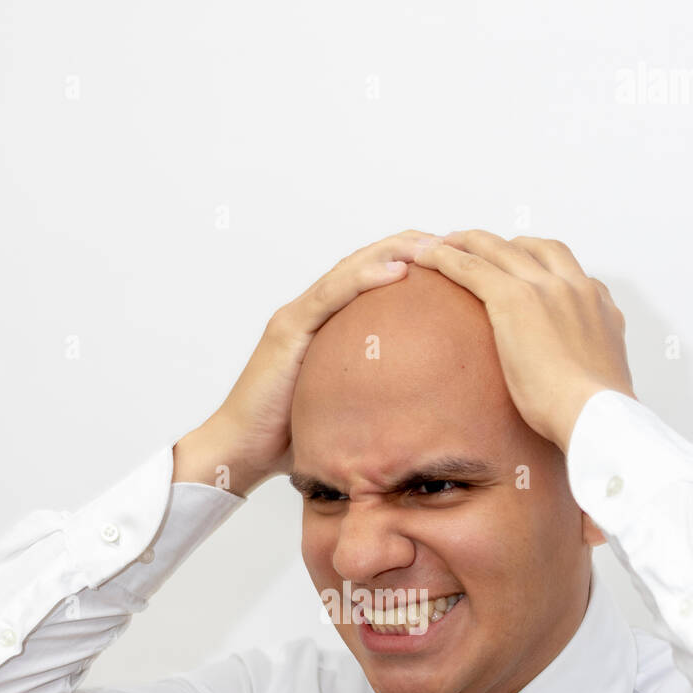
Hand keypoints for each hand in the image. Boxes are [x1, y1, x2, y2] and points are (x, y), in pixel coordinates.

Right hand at [176, 230, 438, 492]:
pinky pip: (331, 296)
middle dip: (407, 247)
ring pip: (349, 270)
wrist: (239, 451)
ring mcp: (296, 318)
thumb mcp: (345, 412)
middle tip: (452, 241)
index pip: (366, 282)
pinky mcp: (288, 331)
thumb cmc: (288, 440)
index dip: (405, 264)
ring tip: (433, 244)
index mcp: (321, 327)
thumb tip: (419, 420)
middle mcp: (308, 313)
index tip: (448, 262)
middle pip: (362, 265)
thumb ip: (373, 402)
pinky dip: (365, 278)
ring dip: (393, 252)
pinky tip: (399, 271)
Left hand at [412, 229, 636, 450]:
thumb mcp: (600, 378)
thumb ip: (587, 364)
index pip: (567, 269)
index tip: (516, 267)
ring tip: (444, 244)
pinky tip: (427, 258)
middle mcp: (575, 287)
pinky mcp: (516, 299)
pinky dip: (447, 259)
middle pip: (532, 248)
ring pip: (499, 249)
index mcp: (599, 305)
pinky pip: (473, 268)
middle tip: (475, 248)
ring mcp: (546, 289)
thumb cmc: (595, 412)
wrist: (595, 415)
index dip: (536, 261)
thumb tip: (575, 378)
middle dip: (501, 245)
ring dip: (469, 242)